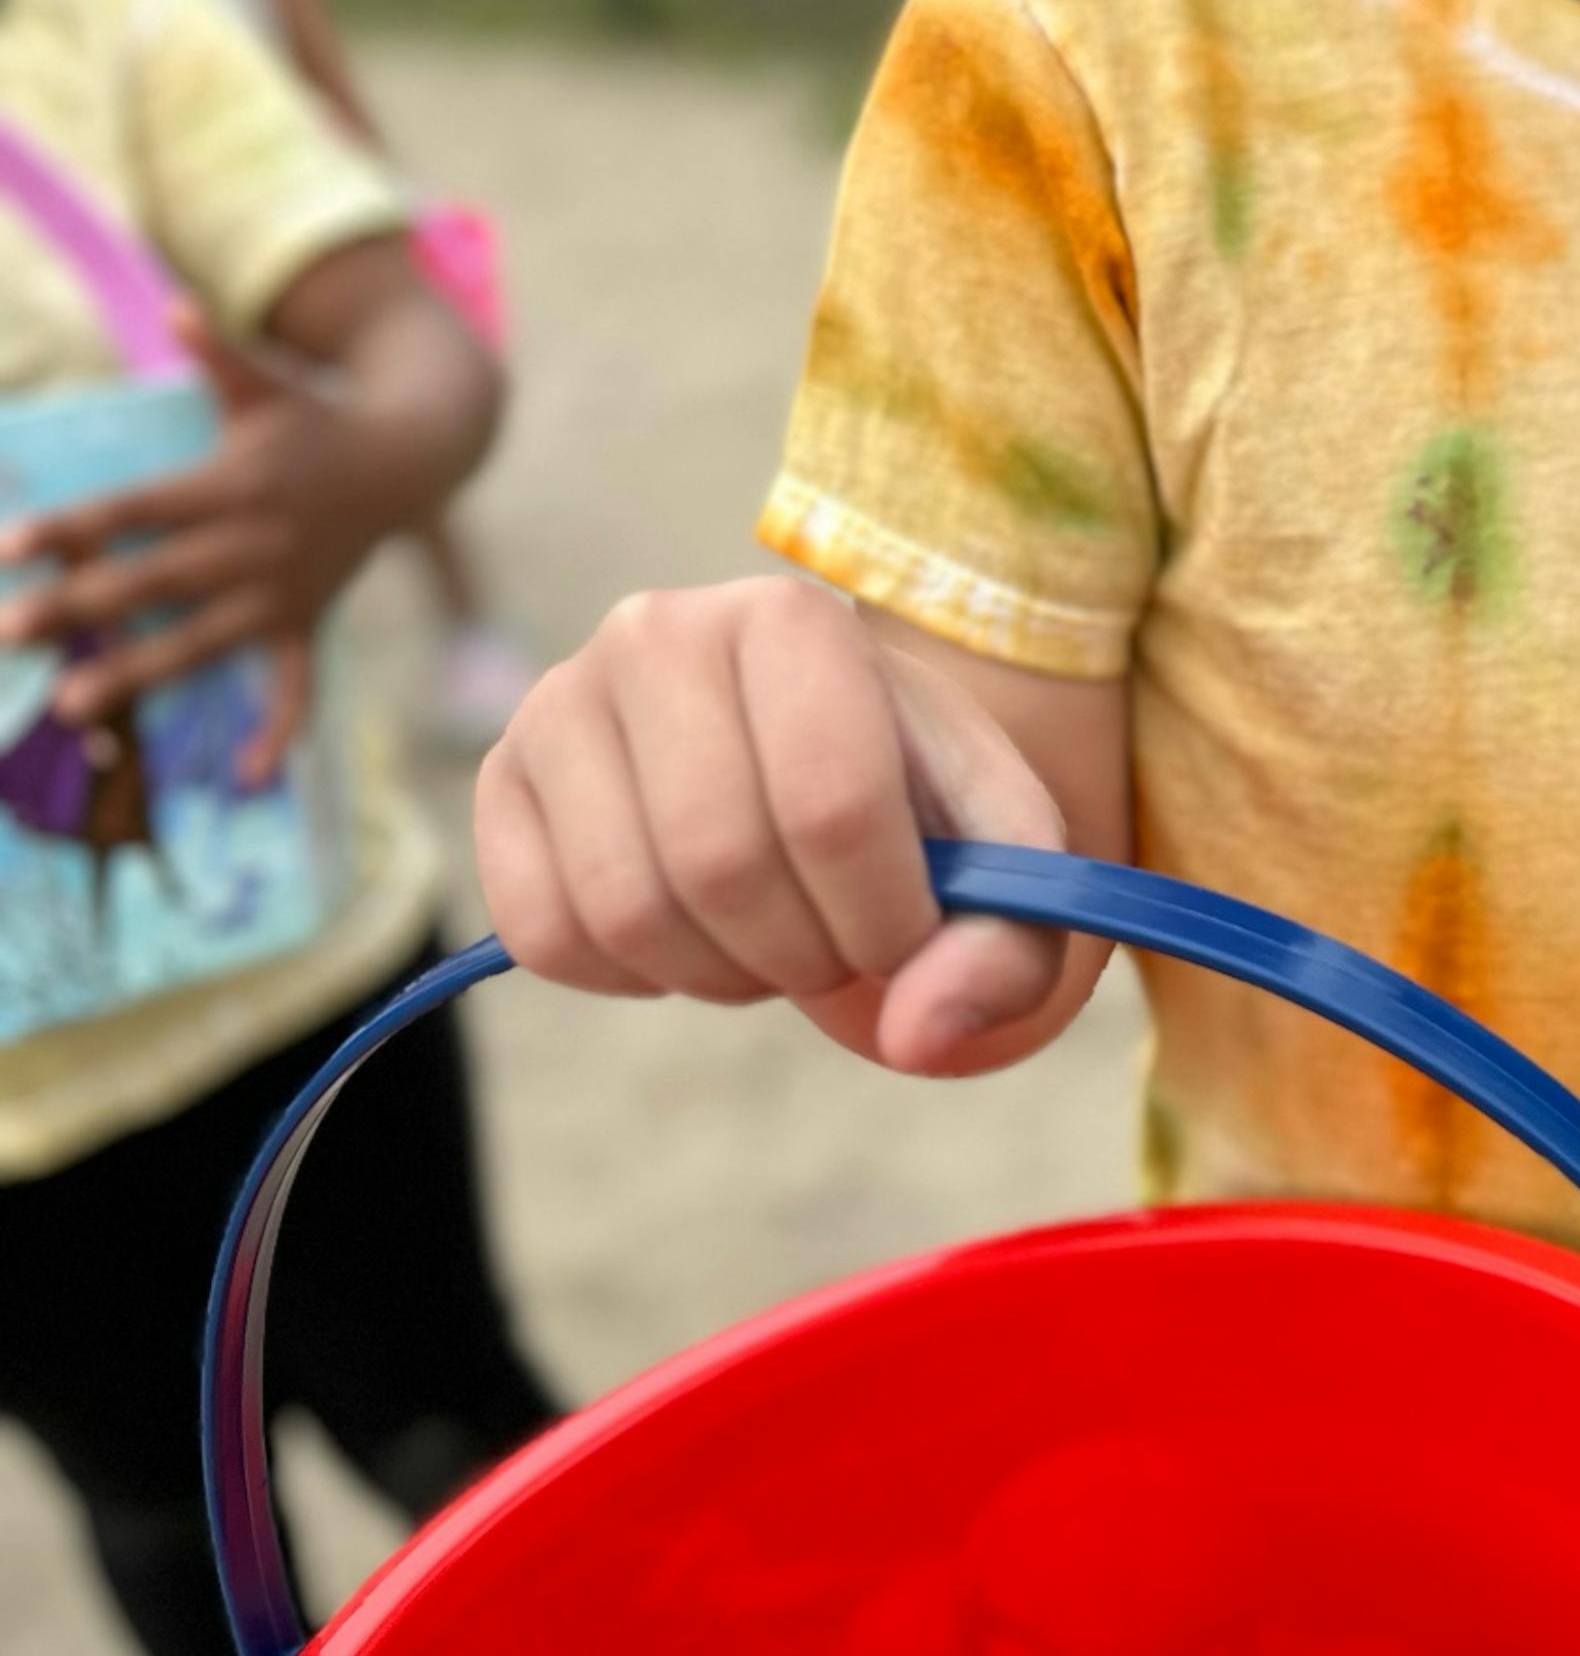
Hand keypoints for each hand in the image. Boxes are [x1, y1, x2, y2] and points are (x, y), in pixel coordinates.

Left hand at [0, 314, 409, 779]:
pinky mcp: (307, 622)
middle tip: (8, 633)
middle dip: (78, 608)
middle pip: (152, 582)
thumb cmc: (315, 419)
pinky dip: (280, 730)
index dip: (72, 528)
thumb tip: (179, 309)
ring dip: (137, 672)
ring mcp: (282, 591)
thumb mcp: (266, 383)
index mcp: (231, 484)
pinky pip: (297, 685)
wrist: (410, 461)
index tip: (10, 547)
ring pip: (200, 640)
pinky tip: (250, 775)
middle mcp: (252, 544)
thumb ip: (219, 355)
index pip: (136, 510)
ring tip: (72, 704)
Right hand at [474, 577, 1080, 1074]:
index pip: (830, 806)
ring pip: (627, 909)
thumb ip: (1002, 950)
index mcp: (795, 619)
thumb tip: (917, 1036)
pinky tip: (690, 934)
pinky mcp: (501, 781)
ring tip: (772, 935)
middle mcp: (658, 632)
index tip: (909, 941)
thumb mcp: (1004, 866)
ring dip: (721, 972)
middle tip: (838, 944)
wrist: (826, 769)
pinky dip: (631, 978)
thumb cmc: (921, 812)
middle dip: (803, 952)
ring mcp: (561, 702)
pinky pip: (544, 933)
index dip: (881, 918)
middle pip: (720, 863)